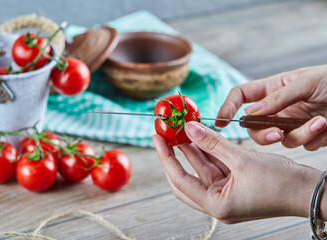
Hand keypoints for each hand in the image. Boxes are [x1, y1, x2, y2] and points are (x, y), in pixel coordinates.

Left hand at [152, 122, 321, 222]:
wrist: (310, 191)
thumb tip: (189, 129)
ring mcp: (227, 195)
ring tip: (181, 131)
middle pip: (186, 179)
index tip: (157, 138)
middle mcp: (218, 203)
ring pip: (201, 171)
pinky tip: (201, 138)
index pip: (180, 180)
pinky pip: (215, 168)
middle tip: (164, 136)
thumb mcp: (242, 159)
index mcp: (216, 205)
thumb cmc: (281, 183)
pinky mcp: (235, 186)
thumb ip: (213, 143)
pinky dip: (208, 153)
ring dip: (192, 152)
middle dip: (174, 156)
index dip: (166, 157)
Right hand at [216, 65, 326, 149]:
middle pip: (253, 127)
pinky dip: (313, 139)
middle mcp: (277, 108)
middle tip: (277, 134)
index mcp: (272, 88)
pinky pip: (299, 144)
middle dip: (263, 133)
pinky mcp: (305, 136)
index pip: (241, 96)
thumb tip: (247, 113)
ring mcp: (290, 123)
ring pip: (278, 139)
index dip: (227, 107)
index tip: (220, 122)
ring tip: (322, 122)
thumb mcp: (305, 82)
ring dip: (299, 134)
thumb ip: (276, 98)